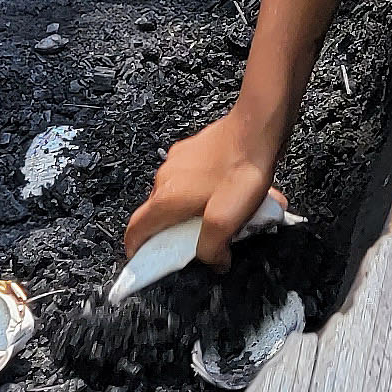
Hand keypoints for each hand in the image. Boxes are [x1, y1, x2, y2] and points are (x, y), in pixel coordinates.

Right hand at [125, 111, 284, 269]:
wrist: (256, 130)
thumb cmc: (241, 171)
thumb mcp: (225, 222)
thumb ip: (212, 249)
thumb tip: (213, 261)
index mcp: (166, 199)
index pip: (136, 229)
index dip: (136, 249)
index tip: (142, 259)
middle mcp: (165, 178)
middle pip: (160, 215)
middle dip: (179, 232)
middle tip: (203, 241)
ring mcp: (178, 162)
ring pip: (180, 196)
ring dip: (197, 211)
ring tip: (228, 216)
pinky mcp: (193, 151)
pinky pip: (194, 179)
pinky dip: (208, 193)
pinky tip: (233, 195)